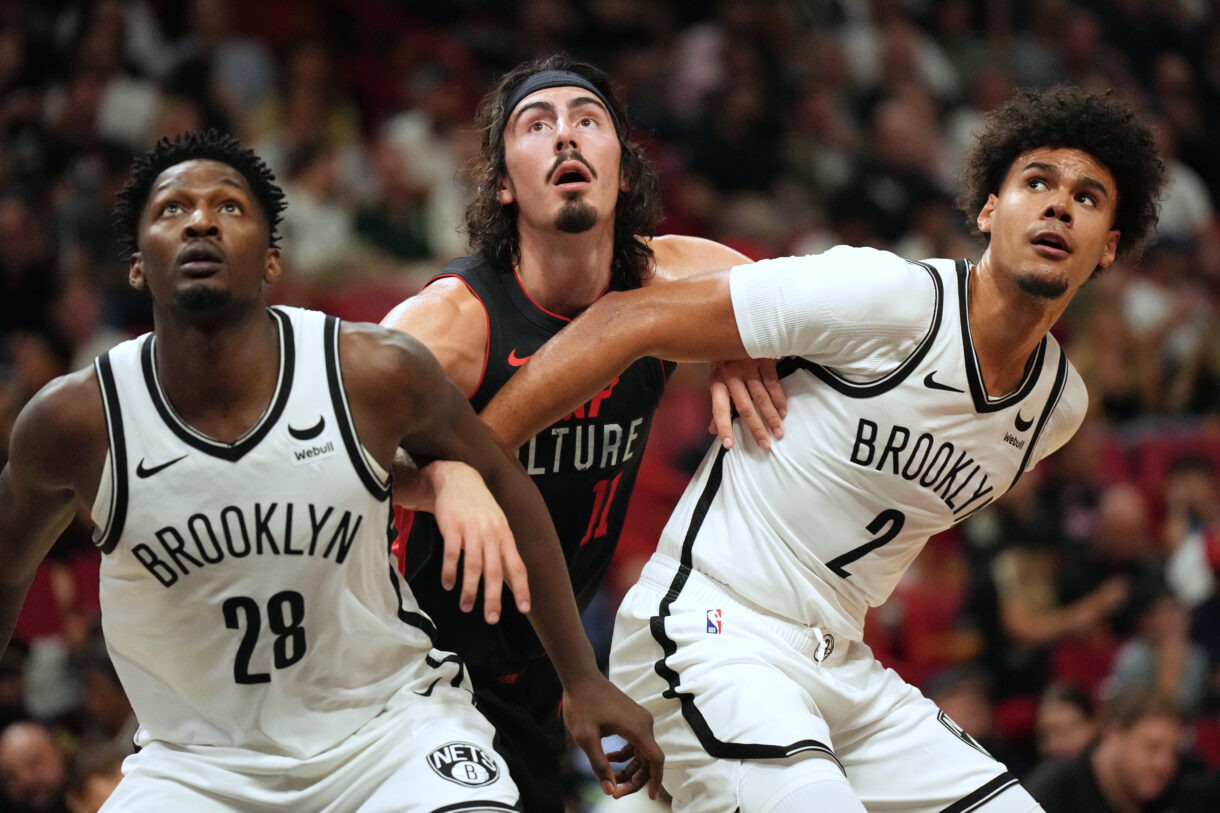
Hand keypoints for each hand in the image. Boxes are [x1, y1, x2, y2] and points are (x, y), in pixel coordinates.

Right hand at [426, 460, 529, 623]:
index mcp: (505, 536)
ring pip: (473, 565)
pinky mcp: (452, 526)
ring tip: (466, 606)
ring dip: (470, 589)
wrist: (458, 478)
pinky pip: (452, 553)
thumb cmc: (480, 507)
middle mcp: (491, 534)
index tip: (524, 609)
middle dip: (494, 597)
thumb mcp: (497, 525)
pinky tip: (448, 585)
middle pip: (495, 571)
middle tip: (491, 618)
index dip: (521, 588)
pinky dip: (450, 571)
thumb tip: (510, 579)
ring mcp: (472, 530)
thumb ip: (502, 550)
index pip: (517, 566)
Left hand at [563, 674, 663, 798]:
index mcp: (637, 728)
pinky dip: (626, 755)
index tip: (649, 797)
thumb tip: (610, 790)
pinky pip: (635, 742)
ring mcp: (639, 719)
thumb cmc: (582, 704)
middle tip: (614, 792)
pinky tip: (609, 759)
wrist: (580, 677)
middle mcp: (644, 723)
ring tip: (611, 780)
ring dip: (629, 768)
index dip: (655, 780)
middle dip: (634, 778)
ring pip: (641, 752)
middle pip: (648, 759)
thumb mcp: (586, 739)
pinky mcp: (632, 717)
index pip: (656, 760)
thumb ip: (600, 765)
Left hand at [707, 358, 785, 449]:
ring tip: (778, 433)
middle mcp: (732, 375)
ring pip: (761, 397)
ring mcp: (749, 366)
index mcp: (717, 380)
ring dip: (772, 417)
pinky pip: (773, 383)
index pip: (719, 408)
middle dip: (755, 428)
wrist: (738, 324)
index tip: (729, 445)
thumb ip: (718, 403)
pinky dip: (779, 399)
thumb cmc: (726, 355)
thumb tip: (712, 430)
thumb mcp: (717, 376)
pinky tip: (783, 412)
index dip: (723, 426)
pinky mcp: (764, 359)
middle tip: (765, 445)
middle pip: (744, 407)